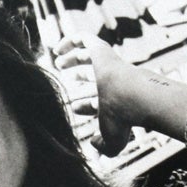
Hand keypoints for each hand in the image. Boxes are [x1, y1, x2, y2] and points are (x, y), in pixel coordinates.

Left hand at [51, 35, 131, 154]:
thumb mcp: (111, 140)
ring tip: (58, 63)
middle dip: (79, 78)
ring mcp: (107, 63)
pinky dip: (70, 41)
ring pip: (88, 56)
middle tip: (66, 79)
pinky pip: (84, 38)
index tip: (74, 108)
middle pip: (93, 76)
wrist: (130, 97)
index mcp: (115, 99)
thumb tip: (95, 145)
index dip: (84, 104)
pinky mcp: (100, 49)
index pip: (98, 99)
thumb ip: (104, 147)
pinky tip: (57, 49)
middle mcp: (112, 79)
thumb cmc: (121, 120)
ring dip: (72, 59)